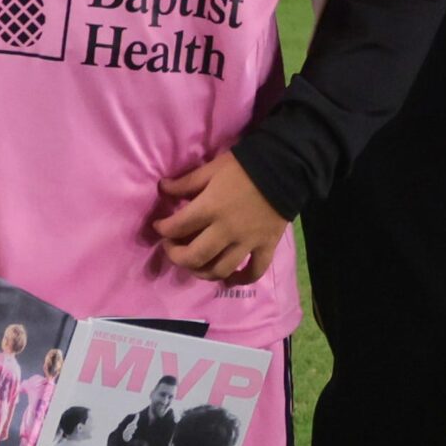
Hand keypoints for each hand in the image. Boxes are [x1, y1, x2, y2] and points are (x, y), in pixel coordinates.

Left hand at [154, 153, 290, 283]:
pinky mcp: (266, 246)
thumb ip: (186, 182)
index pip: (177, 227)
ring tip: (197, 266)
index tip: (160, 227)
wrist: (285, 166)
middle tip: (173, 249)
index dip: (163, 229)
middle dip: (176, 257)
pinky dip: (241, 279)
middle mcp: (226, 230)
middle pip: (195, 257)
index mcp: (210, 208)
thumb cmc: (244, 166)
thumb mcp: (212, 168)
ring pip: (220, 270)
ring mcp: (247, 242)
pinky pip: (254, 271)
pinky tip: (230, 278)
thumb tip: (162, 188)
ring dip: (203, 272)